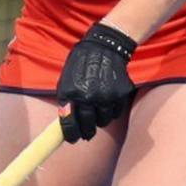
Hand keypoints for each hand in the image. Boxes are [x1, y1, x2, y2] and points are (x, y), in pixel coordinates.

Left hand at [56, 22, 136, 141]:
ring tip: (96, 109)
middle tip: (86, 133)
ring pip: (103, 121)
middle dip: (86, 132)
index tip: (71, 139)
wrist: (105, 47)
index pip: (68, 122)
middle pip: (88, 126)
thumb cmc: (81, 63)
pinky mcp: (120, 94)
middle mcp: (88, 97)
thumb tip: (66, 119)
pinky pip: (115, 112)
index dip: (69, 134)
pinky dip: (111, 110)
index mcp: (71, 93)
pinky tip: (107, 100)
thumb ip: (66, 99)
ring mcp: (106, 96)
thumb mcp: (66, 79)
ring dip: (99, 119)